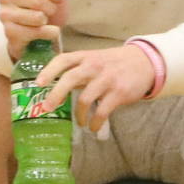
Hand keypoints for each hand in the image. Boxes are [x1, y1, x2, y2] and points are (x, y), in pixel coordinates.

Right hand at [0, 0, 70, 61]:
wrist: (39, 32)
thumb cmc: (46, 7)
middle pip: (38, 0)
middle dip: (52, 8)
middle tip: (51, 11)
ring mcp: (5, 14)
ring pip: (37, 17)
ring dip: (48, 21)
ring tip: (45, 20)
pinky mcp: (8, 31)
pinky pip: (36, 32)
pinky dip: (48, 33)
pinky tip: (47, 31)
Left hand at [35, 44, 154, 133]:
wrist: (146, 62)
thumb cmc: (113, 63)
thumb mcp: (94, 59)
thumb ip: (77, 71)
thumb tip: (55, 87)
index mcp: (85, 56)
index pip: (63, 60)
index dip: (49, 71)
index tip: (38, 83)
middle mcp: (94, 66)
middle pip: (70, 79)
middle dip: (56, 95)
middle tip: (47, 108)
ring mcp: (107, 79)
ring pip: (85, 99)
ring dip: (79, 115)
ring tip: (80, 122)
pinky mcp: (119, 93)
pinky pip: (102, 111)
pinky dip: (95, 122)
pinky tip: (93, 127)